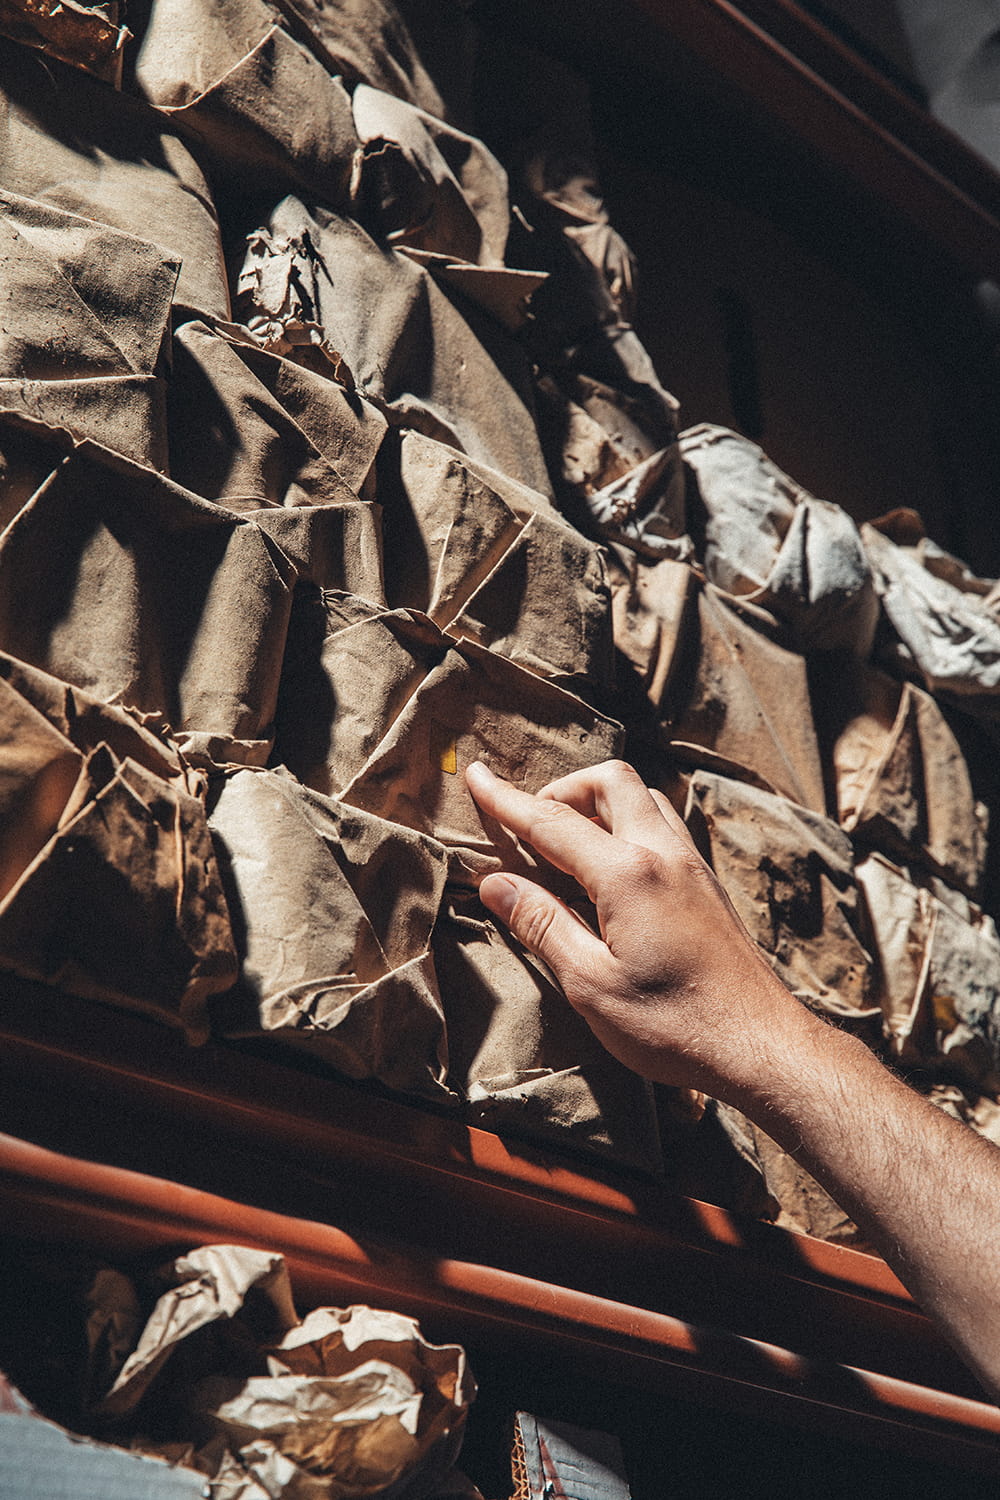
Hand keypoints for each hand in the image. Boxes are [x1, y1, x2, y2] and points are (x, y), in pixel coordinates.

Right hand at [465, 758, 804, 1099]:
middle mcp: (665, 855)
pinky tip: (610, 871)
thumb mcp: (591, 985)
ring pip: (643, 799)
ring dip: (599, 803)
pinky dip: (627, 825)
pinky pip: (663, 827)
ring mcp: (692, 866)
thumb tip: (495, 883)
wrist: (760, 1047)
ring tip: (567, 844)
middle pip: (610, 781)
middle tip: (530, 823)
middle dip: (562, 787)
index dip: (507, 800)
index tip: (475, 776)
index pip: (553, 821)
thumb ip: (542, 925)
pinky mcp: (707, 886)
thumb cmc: (674, 1026)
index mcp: (628, 875)